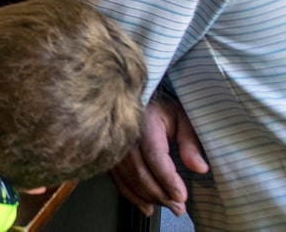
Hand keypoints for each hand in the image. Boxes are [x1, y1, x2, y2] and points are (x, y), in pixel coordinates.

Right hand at [110, 97, 209, 217]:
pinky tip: (146, 207)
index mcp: (144, 121)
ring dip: (149, 197)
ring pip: (128, 179)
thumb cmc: (163, 109)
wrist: (137, 101)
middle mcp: (125, 134)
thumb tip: (200, 168)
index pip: (154, 155)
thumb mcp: (183, 118)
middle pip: (140, 171)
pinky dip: (132, 196)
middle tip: (179, 208)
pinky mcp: (110, 155)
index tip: (181, 196)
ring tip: (169, 207)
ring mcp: (114, 145)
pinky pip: (118, 180)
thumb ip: (190, 142)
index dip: (167, 178)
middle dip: (160, 194)